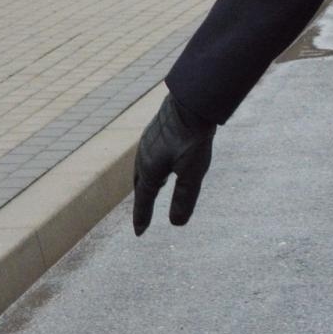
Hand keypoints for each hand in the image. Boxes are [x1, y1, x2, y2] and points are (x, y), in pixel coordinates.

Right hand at [132, 94, 216, 235]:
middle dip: (141, 201)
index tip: (139, 233)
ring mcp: (148, 142)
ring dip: (145, 182)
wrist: (192, 100)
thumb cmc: (192, 137)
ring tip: (151, 190)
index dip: (142, 217)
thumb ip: (184, 197)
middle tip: (142, 217)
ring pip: (143, 168)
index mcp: (149, 169)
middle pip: (140, 185)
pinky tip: (161, 161)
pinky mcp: (155, 131)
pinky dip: (151, 166)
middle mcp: (143, 157)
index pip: (144, 199)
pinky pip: (148, 155)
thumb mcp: (192, 172)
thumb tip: (176, 224)